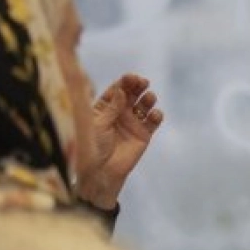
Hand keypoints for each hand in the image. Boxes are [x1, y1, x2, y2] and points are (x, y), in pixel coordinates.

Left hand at [78, 73, 163, 209]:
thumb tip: (122, 90)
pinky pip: (153, 121)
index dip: (124, 82)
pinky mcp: (143, 134)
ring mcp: (132, 123)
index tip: (131, 77)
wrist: (100, 172)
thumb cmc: (92, 147)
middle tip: (143, 83)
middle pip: (132, 94)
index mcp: (105, 107)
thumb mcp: (99, 124)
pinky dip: (156, 115)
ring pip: (144, 104)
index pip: (117, 90)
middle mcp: (120, 112)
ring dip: (148, 98)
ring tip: (149, 98)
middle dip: (138, 86)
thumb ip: (112, 107)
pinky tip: (154, 115)